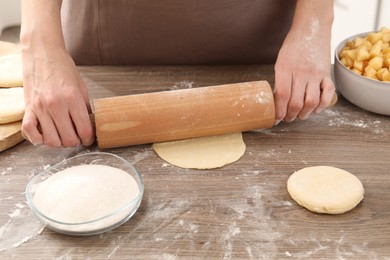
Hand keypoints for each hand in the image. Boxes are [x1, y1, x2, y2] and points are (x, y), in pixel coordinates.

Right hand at [21, 49, 94, 146]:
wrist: (43, 53)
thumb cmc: (63, 68)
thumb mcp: (81, 87)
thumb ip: (85, 108)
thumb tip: (89, 126)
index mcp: (72, 98)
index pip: (84, 131)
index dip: (89, 139)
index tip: (88, 138)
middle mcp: (56, 105)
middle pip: (68, 140)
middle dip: (75, 141)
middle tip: (76, 136)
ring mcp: (40, 107)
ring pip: (51, 141)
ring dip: (59, 142)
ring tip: (63, 134)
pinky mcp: (28, 108)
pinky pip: (29, 132)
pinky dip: (38, 138)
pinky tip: (46, 133)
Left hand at [273, 7, 334, 123]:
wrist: (311, 29)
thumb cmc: (292, 46)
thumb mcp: (280, 61)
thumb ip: (280, 80)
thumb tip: (278, 102)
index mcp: (285, 68)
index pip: (282, 95)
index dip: (279, 111)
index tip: (276, 118)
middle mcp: (301, 72)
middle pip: (296, 102)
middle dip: (290, 115)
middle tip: (287, 118)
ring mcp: (316, 73)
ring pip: (311, 102)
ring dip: (305, 114)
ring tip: (299, 115)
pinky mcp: (327, 73)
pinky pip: (327, 94)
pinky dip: (322, 105)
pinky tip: (315, 109)